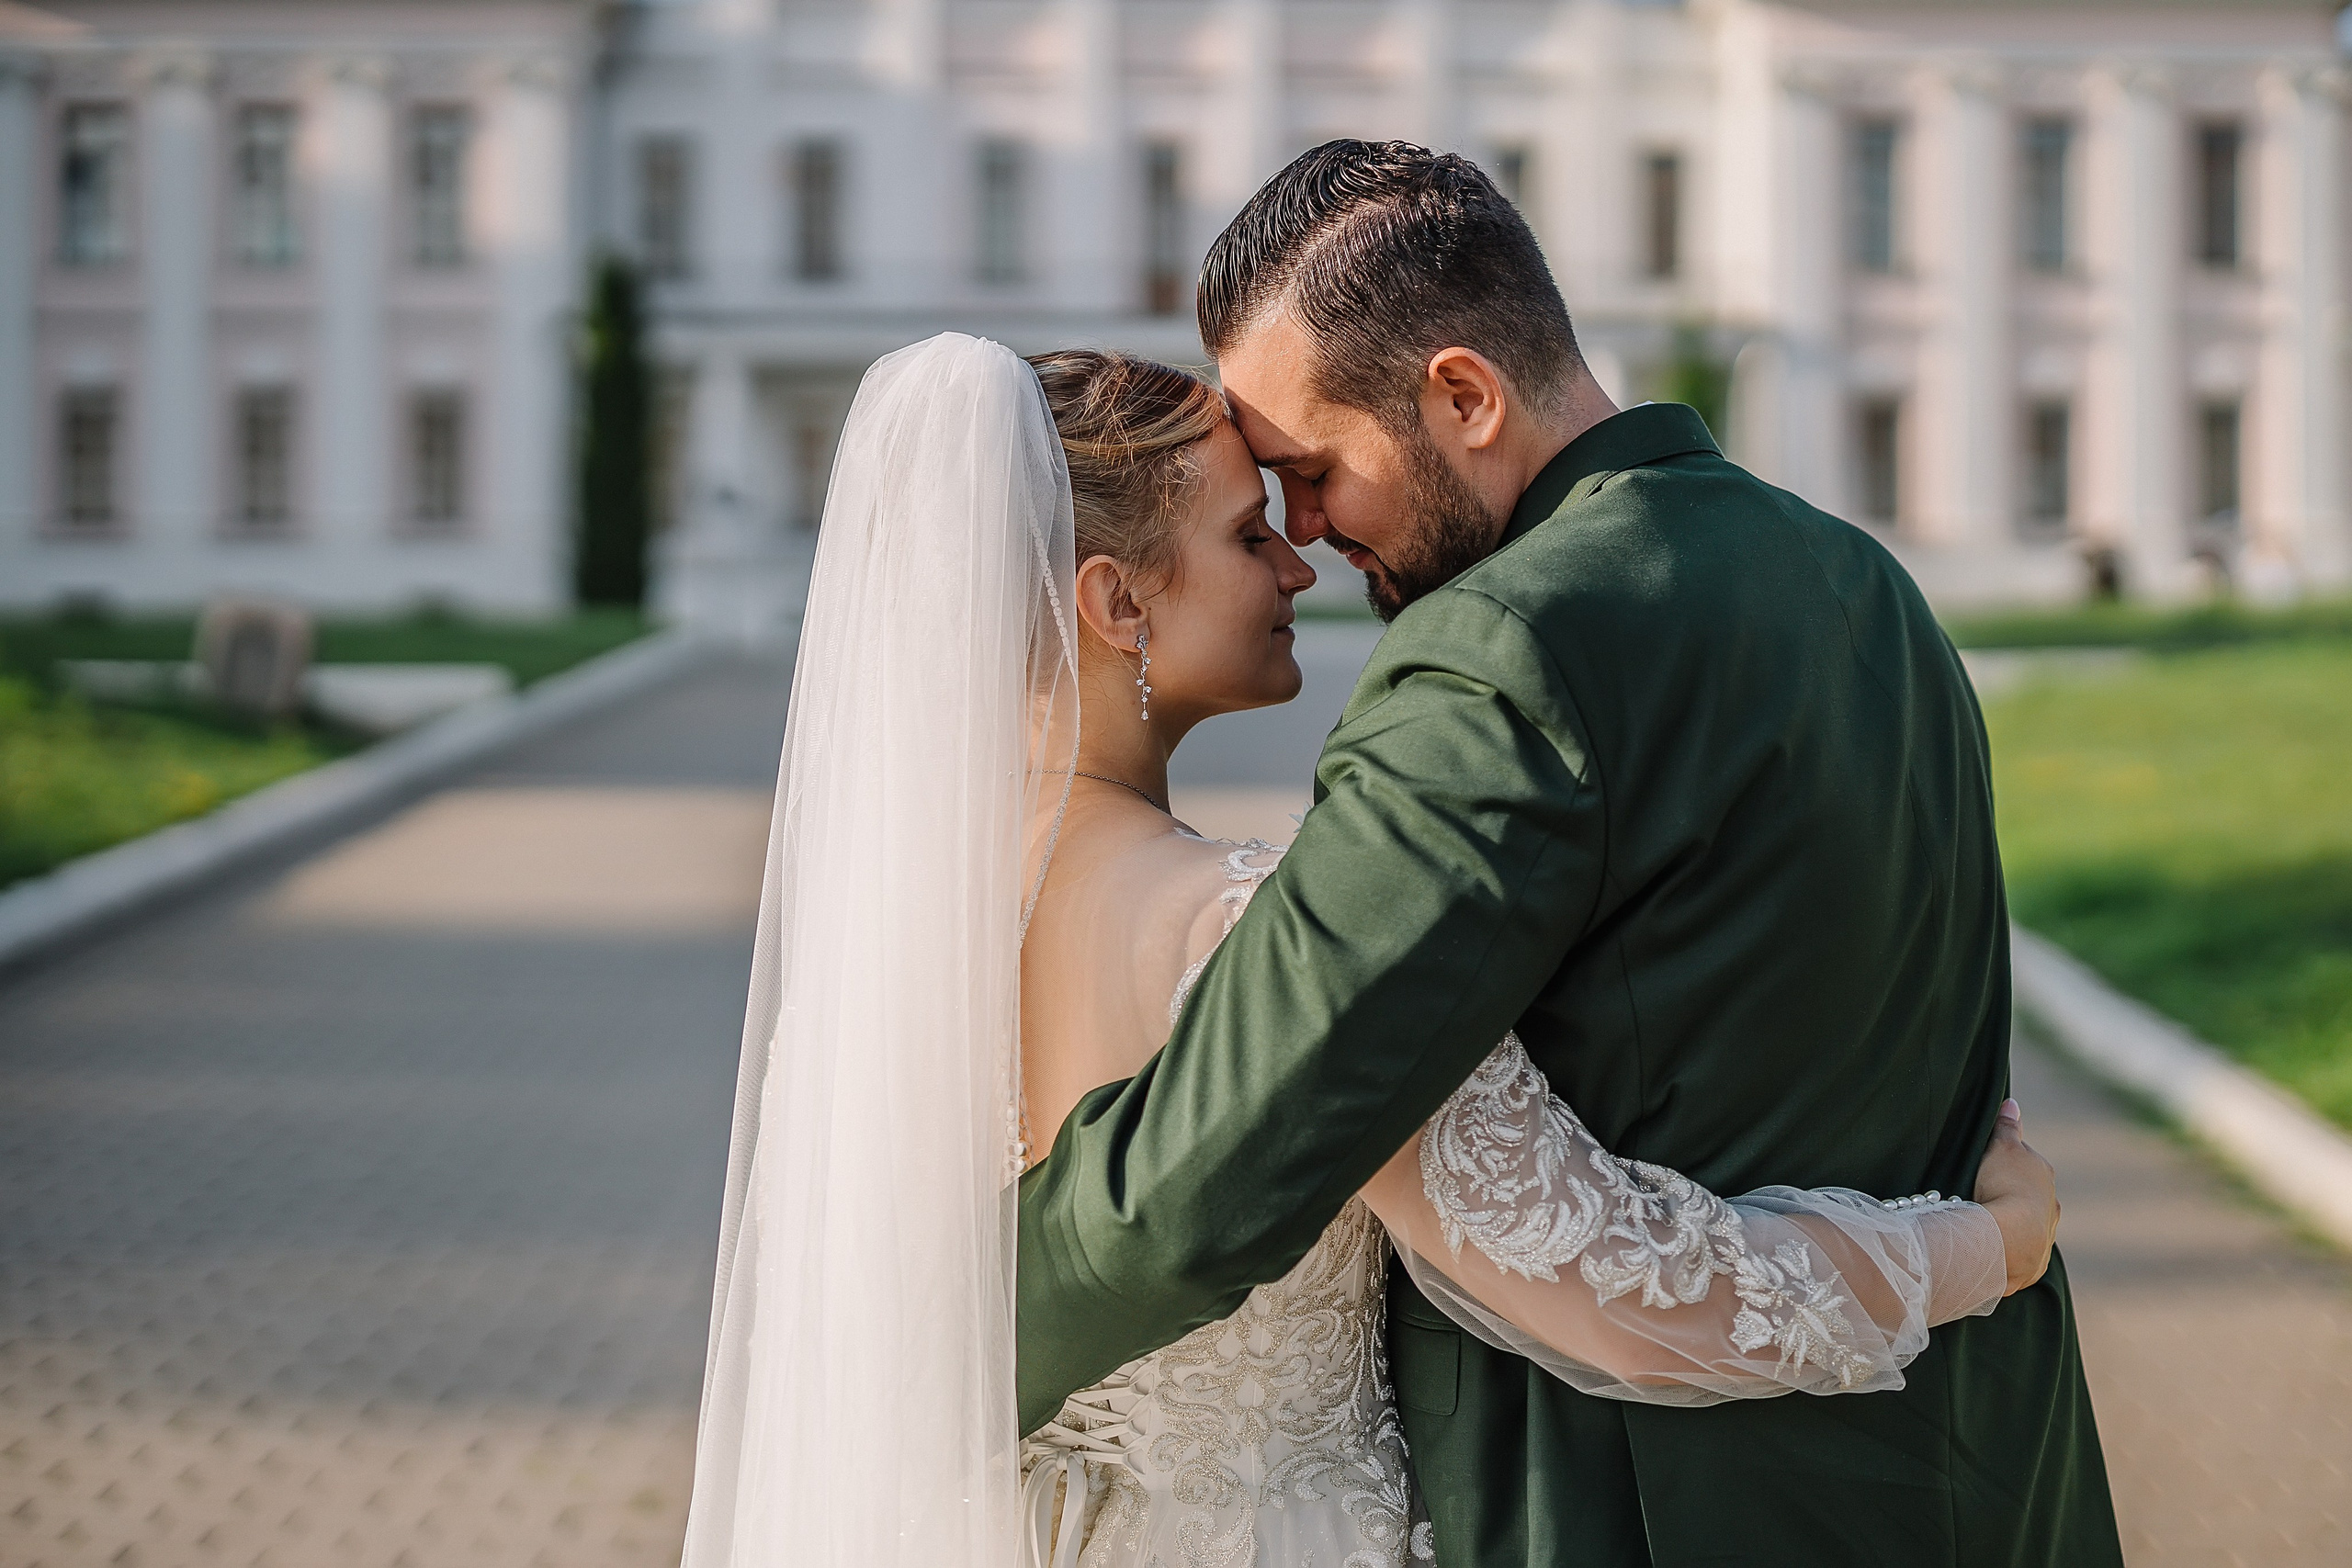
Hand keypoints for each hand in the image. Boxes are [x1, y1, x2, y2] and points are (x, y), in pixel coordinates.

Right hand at [1972, 1099, 2058, 1295]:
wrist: (2011, 1238)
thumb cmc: (2004, 1187)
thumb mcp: (2003, 1148)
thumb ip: (2008, 1127)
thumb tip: (2012, 1103)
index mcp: (2044, 1177)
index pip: (2026, 1165)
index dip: (2005, 1164)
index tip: (1986, 1168)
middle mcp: (2051, 1207)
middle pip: (2030, 1197)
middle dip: (2012, 1196)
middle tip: (1983, 1197)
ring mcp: (2045, 1237)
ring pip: (2028, 1226)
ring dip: (2011, 1225)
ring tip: (1985, 1227)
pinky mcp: (2034, 1265)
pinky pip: (2019, 1253)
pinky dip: (2007, 1250)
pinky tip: (1991, 1250)